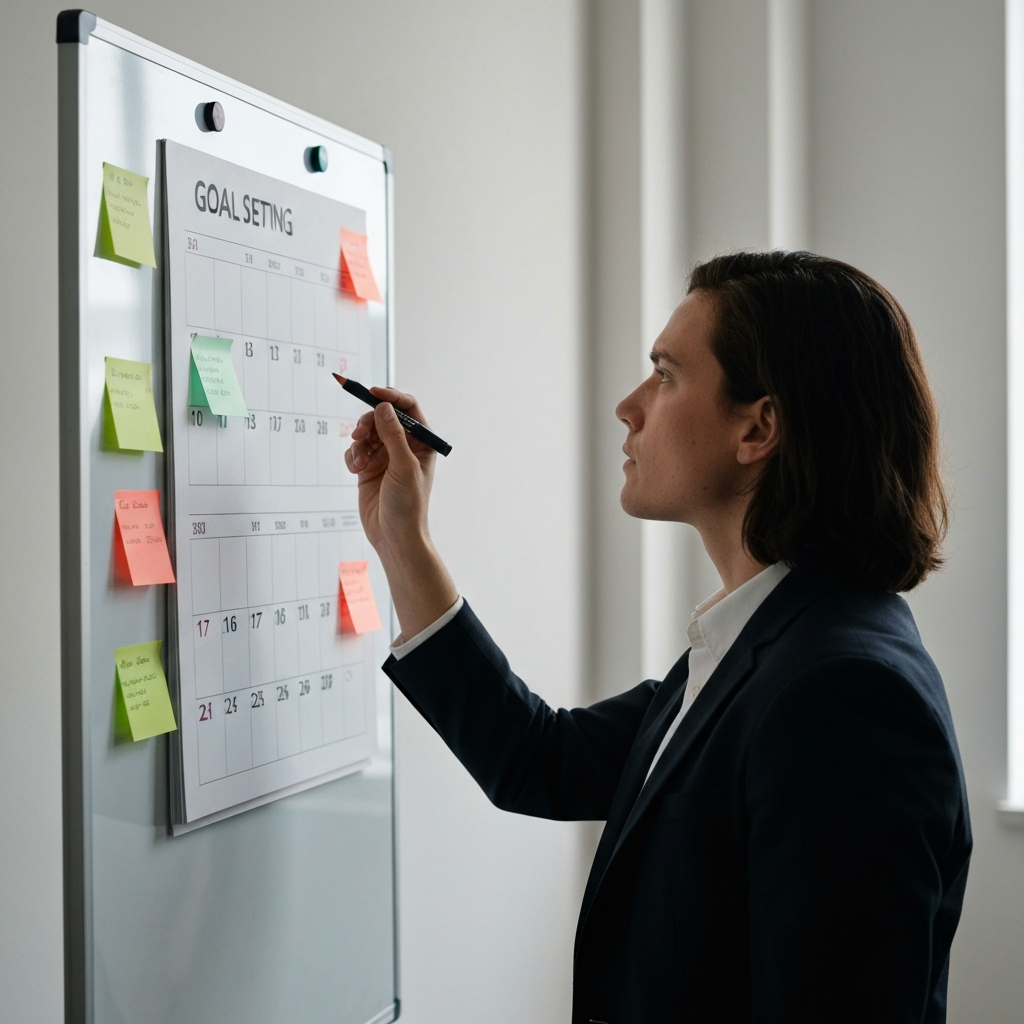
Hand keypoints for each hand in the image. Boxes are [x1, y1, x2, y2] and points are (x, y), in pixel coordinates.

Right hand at [344, 388, 458, 638]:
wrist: (394, 538)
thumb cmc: (408, 506)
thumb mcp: (403, 467)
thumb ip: (393, 435)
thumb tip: (384, 407)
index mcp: (422, 443)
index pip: (408, 409)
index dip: (391, 397)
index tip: (373, 393)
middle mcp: (404, 447)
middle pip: (382, 417)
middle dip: (369, 422)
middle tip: (360, 433)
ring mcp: (385, 457)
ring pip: (366, 433)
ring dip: (358, 443)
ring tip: (359, 462)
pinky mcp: (368, 468)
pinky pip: (355, 450)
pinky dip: (352, 456)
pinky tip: (355, 470)